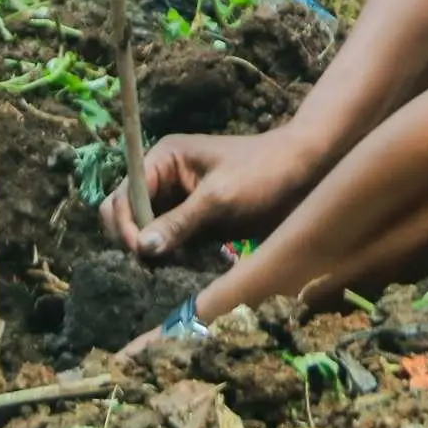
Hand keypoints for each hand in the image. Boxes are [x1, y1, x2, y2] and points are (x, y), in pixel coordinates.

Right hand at [99, 128, 324, 261]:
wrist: (305, 173)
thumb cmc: (262, 173)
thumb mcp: (219, 197)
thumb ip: (179, 222)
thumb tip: (141, 248)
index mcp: (163, 159)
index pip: (123, 194)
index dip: (126, 224)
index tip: (142, 252)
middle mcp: (163, 178)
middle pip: (126, 213)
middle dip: (135, 238)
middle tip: (154, 263)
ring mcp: (178, 201)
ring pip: (146, 231)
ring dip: (152, 251)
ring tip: (169, 268)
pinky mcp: (193, 221)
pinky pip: (168, 242)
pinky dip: (170, 256)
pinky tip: (183, 266)